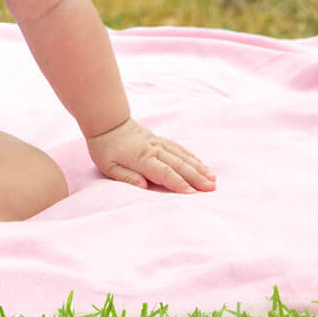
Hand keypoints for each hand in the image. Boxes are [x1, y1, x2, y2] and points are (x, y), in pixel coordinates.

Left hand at [86, 117, 216, 193]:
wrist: (106, 123)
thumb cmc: (105, 149)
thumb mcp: (108, 167)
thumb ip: (126, 177)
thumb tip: (143, 186)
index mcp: (141, 158)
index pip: (164, 172)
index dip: (179, 183)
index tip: (193, 193)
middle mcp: (153, 149)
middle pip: (178, 164)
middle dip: (196, 177)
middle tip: (212, 188)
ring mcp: (158, 143)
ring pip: (182, 156)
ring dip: (198, 167)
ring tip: (213, 179)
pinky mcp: (160, 140)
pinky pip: (179, 148)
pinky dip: (192, 157)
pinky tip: (201, 165)